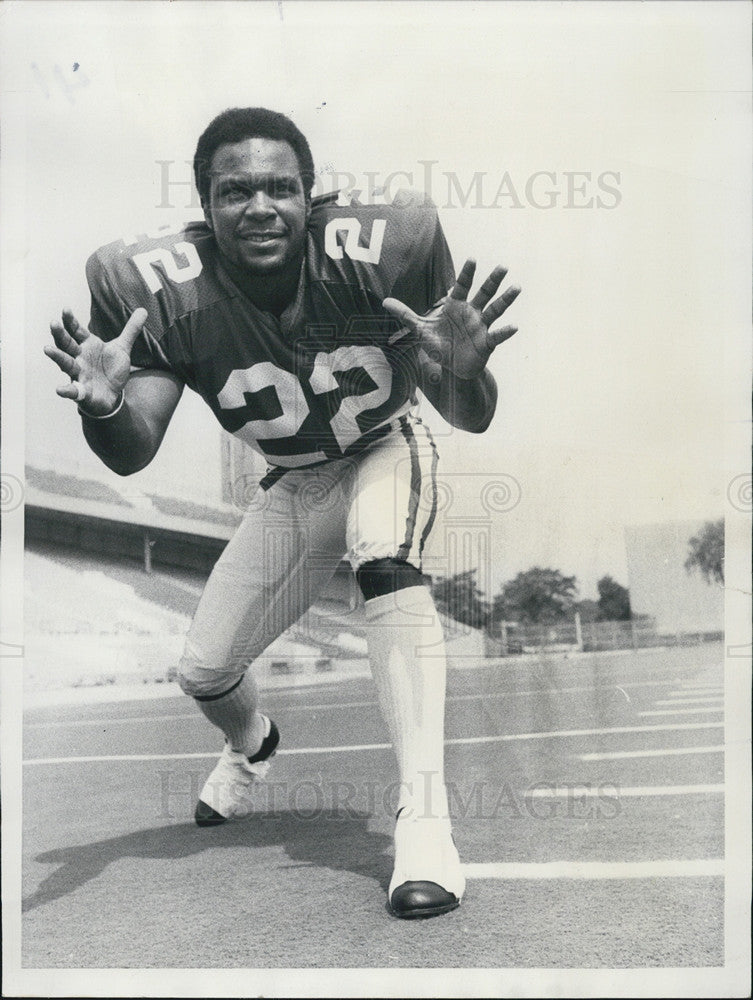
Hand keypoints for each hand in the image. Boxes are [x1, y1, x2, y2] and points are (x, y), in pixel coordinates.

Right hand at [45, 308, 147, 415]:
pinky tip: (59, 389)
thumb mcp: (122, 349)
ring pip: (66, 364)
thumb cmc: (111, 369)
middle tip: (53, 323)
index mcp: (87, 345)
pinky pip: (72, 391)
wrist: (112, 395)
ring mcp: (79, 374)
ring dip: (57, 357)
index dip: (71, 321)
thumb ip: (131, 330)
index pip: (77, 331)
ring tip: (47, 349)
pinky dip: (66, 390)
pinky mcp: (82, 391)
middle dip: (60, 334)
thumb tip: (144, 310)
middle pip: (67, 344)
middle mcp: (79, 358)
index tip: (66, 309)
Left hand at [383, 259, 519, 379]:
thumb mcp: (420, 330)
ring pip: (496, 310)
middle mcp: (472, 312)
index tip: (473, 259)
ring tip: (516, 287)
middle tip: (503, 267)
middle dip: (493, 280)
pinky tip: (514, 326)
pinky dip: (505, 331)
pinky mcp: (487, 343)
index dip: (467, 274)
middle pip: (484, 293)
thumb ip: (405, 315)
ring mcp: (481, 326)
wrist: (451, 367)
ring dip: (506, 299)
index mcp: (456, 306)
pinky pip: (497, 336)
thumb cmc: (438, 343)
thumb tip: (385, 302)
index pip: (462, 286)